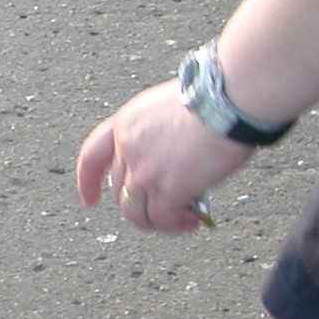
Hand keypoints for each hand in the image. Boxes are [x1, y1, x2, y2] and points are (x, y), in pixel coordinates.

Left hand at [75, 80, 253, 231]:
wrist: (231, 98)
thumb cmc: (217, 93)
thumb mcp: (172, 107)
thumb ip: (161, 133)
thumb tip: (176, 158)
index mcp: (127, 123)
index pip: (92, 157)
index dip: (88, 181)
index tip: (89, 200)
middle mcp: (127, 149)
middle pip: (121, 190)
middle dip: (141, 203)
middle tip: (167, 208)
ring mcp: (143, 172)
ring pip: (134, 212)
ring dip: (156, 222)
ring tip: (181, 221)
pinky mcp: (167, 190)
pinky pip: (162, 219)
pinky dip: (174, 225)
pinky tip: (192, 222)